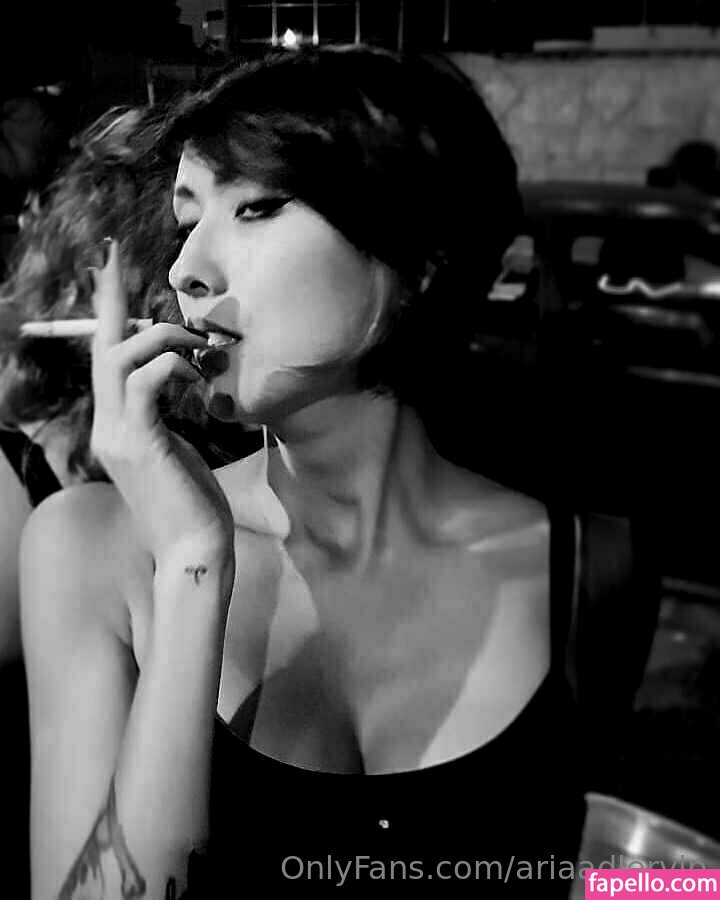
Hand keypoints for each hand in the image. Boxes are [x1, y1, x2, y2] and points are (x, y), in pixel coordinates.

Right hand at [90, 241, 235, 566]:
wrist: (193, 551)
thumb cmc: (193, 505)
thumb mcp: (176, 452)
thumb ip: (165, 420)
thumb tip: (179, 386)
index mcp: (117, 427)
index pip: (107, 363)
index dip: (108, 318)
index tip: (110, 275)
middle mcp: (108, 427)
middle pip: (102, 350)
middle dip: (110, 300)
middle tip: (115, 258)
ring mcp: (118, 436)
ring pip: (121, 360)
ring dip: (161, 338)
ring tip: (198, 346)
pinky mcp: (140, 444)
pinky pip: (146, 384)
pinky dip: (171, 366)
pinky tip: (198, 374)